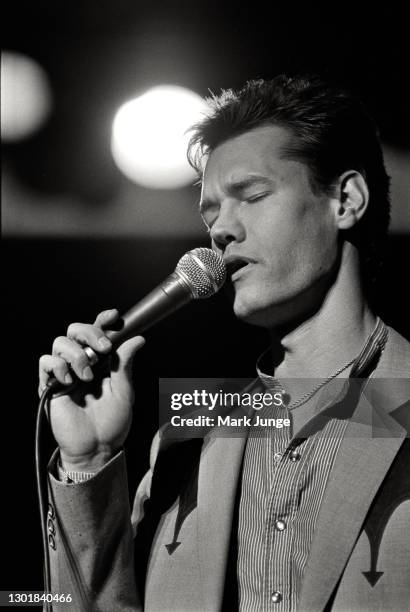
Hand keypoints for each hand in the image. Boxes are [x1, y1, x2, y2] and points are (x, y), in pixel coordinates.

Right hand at [39, 309, 144, 471]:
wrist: (97, 448)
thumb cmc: (112, 422)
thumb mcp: (125, 390)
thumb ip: (125, 363)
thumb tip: (137, 338)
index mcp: (101, 361)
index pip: (98, 332)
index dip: (103, 320)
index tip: (114, 316)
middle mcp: (82, 362)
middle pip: (76, 330)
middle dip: (90, 332)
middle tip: (103, 348)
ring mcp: (65, 372)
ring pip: (60, 342)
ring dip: (77, 354)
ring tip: (87, 376)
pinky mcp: (49, 384)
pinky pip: (45, 362)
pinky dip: (58, 366)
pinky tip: (70, 381)